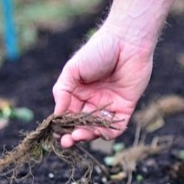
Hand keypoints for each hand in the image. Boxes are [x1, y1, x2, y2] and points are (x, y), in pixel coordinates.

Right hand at [52, 27, 153, 146]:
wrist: (126, 42)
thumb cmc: (98, 50)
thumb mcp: (72, 70)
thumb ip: (62, 92)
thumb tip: (56, 115)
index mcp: (78, 92)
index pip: (68, 114)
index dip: (62, 125)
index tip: (56, 133)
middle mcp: (93, 100)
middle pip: (82, 124)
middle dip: (73, 134)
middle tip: (68, 140)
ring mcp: (109, 105)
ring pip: (97, 128)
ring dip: (89, 135)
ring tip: (80, 135)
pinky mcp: (126, 107)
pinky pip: (117, 126)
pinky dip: (109, 133)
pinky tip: (100, 132)